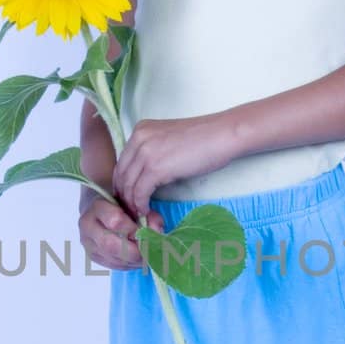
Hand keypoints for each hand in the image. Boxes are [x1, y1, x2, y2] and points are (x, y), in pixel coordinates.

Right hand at [78, 192, 164, 270]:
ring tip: (146, 255)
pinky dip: (130, 264)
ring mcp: (88, 243)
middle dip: (134, 250)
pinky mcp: (94, 257)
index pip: (115, 221)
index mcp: (97, 207)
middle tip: (148, 249)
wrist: (101, 212)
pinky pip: (114, 265)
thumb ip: (148, 216)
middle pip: (111, 245)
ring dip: (134, 260)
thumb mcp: (136, 205)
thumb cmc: (120, 206)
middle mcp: (88, 226)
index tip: (144, 232)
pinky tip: (138, 259)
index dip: (133, 230)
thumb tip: (157, 233)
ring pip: (113, 258)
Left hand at [112, 115, 234, 218]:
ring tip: (138, 213)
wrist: (222, 135)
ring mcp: (145, 152)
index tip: (127, 196)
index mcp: (140, 130)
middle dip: (123, 194)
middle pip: (121, 174)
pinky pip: (140, 192)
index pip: (122, 161)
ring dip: (131, 203)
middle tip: (129, 209)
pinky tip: (146, 210)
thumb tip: (145, 176)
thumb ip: (153, 152)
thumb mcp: (169, 141)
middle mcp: (138, 138)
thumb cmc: (204, 139)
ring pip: (128, 185)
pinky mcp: (155, 168)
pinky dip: (140, 204)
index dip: (122, 182)